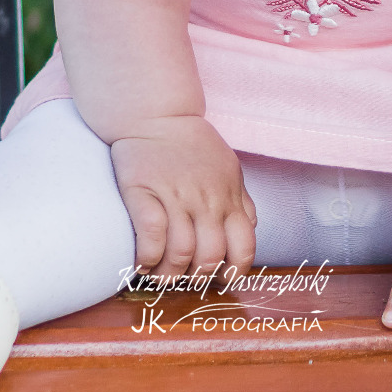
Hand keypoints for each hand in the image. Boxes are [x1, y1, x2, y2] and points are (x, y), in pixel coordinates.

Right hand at [108, 115, 257, 279]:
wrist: (156, 113)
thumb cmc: (192, 145)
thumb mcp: (229, 170)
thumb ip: (241, 202)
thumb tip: (248, 230)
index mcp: (229, 197)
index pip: (243, 249)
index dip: (232, 273)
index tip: (217, 278)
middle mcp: (206, 200)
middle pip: (209, 258)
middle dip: (196, 278)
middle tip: (183, 278)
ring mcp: (176, 196)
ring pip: (181, 253)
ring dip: (169, 274)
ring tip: (159, 274)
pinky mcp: (144, 192)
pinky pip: (151, 237)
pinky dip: (147, 258)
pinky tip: (142, 262)